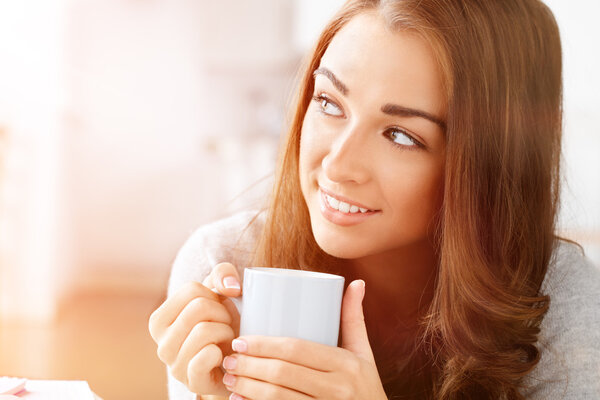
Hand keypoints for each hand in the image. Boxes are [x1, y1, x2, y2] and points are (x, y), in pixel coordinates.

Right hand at [148, 262, 242, 396]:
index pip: (191, 289)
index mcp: (160, 320)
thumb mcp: (221, 293)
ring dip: (226, 332)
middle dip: (223, 313)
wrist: (235, 363)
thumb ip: (223, 274)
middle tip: (226, 325)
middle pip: (198, 308)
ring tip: (226, 340)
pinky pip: (206, 356)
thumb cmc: (224, 325)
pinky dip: (222, 352)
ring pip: (204, 330)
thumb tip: (230, 286)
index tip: (217, 309)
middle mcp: (161, 343)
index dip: (214, 295)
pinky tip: (222, 356)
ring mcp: (174, 365)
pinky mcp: (192, 382)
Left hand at [221, 280, 387, 399]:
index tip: (240, 341)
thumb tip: (357, 282)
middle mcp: (338, 389)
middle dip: (249, 366)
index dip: (263, 344)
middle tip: (229, 360)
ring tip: (229, 379)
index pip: (296, 349)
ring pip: (278, 397)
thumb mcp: (364, 354)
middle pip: (283, 372)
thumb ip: (354, 319)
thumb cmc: (366, 387)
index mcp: (347, 364)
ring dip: (247, 388)